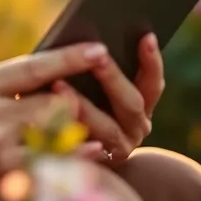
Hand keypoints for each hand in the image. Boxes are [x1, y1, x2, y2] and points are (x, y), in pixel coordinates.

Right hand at [0, 42, 112, 200]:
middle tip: (91, 108)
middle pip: (53, 100)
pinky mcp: (4, 171)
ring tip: (93, 131)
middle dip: (73, 106)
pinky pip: (54, 157)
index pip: (31, 66)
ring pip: (55, 127)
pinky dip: (79, 154)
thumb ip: (1, 91)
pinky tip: (94, 151)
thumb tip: (54, 80)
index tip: (99, 50)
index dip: (69, 57)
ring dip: (75, 130)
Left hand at [50, 32, 164, 163]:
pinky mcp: (96, 165)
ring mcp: (120, 147)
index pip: (152, 83)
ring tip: (58, 84)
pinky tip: (47, 119)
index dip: (151, 61)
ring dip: (84, 106)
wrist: (61, 156)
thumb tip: (89, 40)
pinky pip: (84, 151)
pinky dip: (70, 135)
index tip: (146, 36)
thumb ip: (93, 67)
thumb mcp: (87, 83)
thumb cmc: (69, 102)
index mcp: (141, 104)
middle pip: (131, 102)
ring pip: (107, 128)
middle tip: (98, 55)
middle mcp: (137, 127)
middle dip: (113, 77)